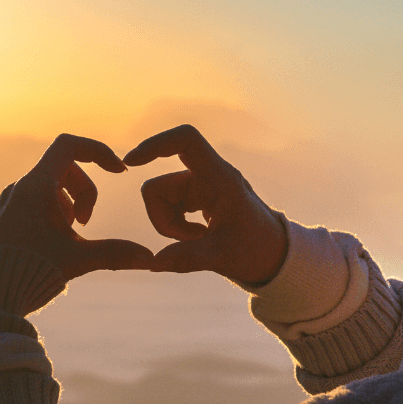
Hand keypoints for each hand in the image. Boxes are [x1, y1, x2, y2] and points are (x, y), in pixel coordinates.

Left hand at [0, 134, 153, 279]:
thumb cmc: (28, 273)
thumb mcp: (77, 261)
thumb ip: (115, 254)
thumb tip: (150, 259)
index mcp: (36, 187)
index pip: (69, 145)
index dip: (98, 151)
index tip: (117, 171)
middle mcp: (16, 189)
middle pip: (61, 170)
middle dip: (84, 192)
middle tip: (84, 225)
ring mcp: (4, 205)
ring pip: (43, 190)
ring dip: (64, 207)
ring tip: (64, 239)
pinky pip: (26, 207)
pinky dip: (45, 218)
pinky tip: (44, 247)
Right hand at [123, 124, 286, 284]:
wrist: (273, 255)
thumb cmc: (257, 250)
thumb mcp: (223, 258)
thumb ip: (187, 258)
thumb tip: (152, 263)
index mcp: (221, 178)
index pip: (186, 140)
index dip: (154, 145)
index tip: (130, 162)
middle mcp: (207, 176)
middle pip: (158, 186)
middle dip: (162, 219)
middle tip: (191, 240)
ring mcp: (198, 186)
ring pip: (158, 200)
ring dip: (169, 225)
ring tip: (197, 240)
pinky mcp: (193, 198)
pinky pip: (165, 208)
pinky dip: (172, 226)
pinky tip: (196, 237)